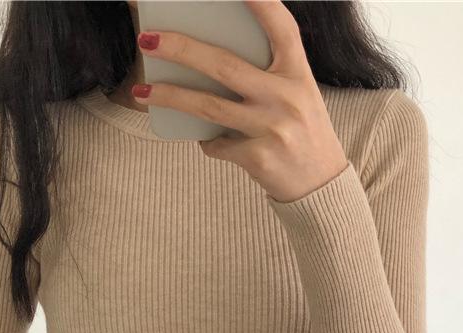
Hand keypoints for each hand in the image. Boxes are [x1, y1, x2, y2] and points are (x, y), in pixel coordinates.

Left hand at [131, 0, 349, 202]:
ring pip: (209, 107)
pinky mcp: (258, 158)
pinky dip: (207, 141)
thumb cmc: (301, 132)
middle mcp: (287, 97)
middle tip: (147, 39)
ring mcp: (272, 129)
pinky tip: (206, 140)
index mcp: (299, 73)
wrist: (321, 185)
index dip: (260, 2)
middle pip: (224, 65)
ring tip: (141, 92)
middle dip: (180, 49)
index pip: (282, 27)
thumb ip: (266, 75)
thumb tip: (204, 60)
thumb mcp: (297, 95)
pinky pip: (217, 144)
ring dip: (170, 97)